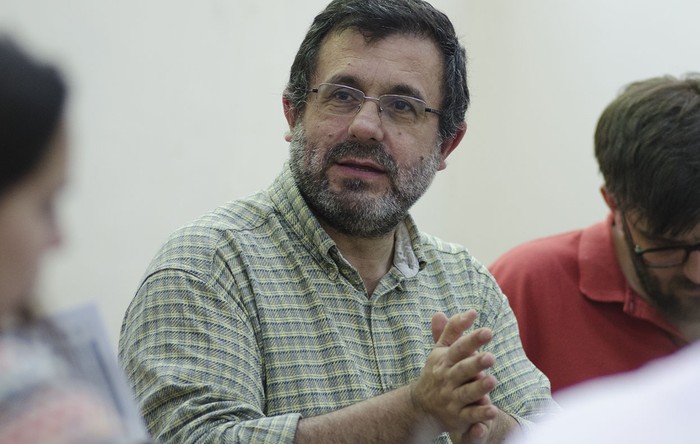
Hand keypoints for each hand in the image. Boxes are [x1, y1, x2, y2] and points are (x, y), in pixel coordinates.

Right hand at [411, 310, 498, 436]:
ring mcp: (451, 398)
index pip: (459, 348)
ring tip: (492, 381)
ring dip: (479, 388)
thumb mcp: (440, 351)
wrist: (420, 406)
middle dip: (475, 364)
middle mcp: (447, 378)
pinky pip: (470, 415)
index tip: (488, 331)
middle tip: (490, 356)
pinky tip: (492, 411)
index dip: (472, 340)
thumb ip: (453, 330)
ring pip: (466, 393)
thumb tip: (471, 311)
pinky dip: (480, 415)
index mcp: (444, 361)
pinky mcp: (457, 416)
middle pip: (462, 370)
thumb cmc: (437, 372)